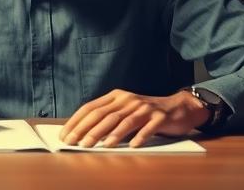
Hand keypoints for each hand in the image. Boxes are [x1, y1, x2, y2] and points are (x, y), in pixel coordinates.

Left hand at [59, 88, 209, 147]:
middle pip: (104, 115)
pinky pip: (148, 127)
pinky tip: (132, 146)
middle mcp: (129, 99)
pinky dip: (140, 136)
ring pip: (124, 121)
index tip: (65, 135)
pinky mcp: (160, 117)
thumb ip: (107, 118)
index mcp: (116, 96)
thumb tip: (83, 134)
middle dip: (88, 130)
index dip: (77, 121)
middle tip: (76, 143)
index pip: (91, 107)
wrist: (178, 107)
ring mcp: (145, 108)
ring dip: (110, 135)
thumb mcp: (124, 110)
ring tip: (99, 146)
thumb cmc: (146, 113)